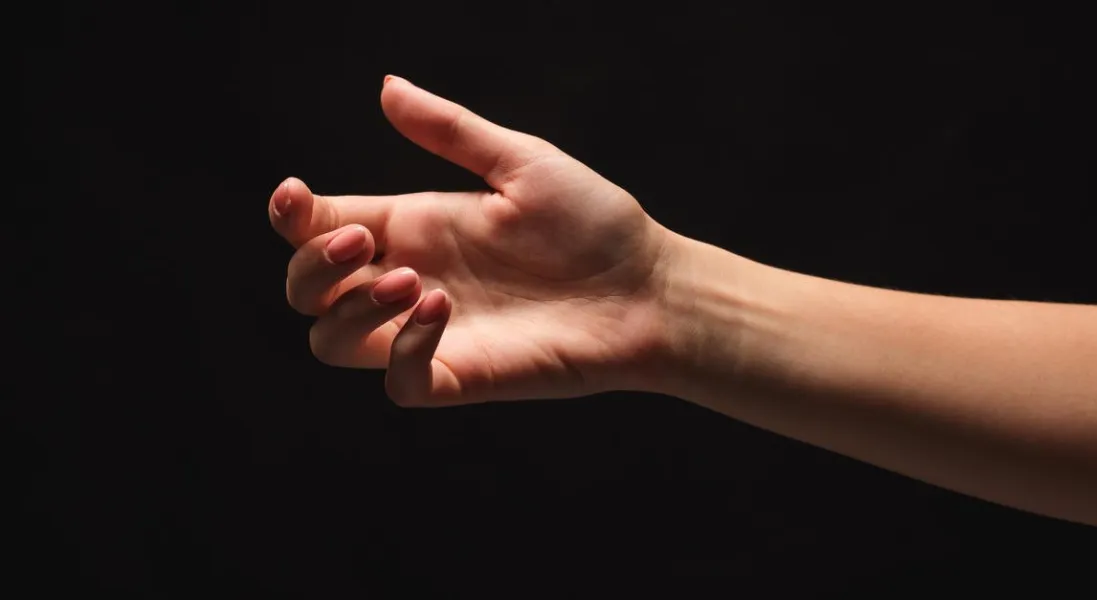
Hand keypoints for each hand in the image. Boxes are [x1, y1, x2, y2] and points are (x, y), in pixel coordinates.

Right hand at [269, 76, 676, 405]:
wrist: (649, 287)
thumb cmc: (595, 223)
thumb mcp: (522, 162)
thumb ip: (451, 131)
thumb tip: (386, 86)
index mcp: (416, 226)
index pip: (321, 227)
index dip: (293, 217)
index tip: (295, 195)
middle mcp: (410, 279)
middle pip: (308, 289)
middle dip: (312, 264)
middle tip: (363, 242)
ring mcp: (430, 333)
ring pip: (331, 342)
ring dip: (350, 310)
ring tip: (416, 281)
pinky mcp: (459, 376)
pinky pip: (397, 381)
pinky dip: (403, 349)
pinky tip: (443, 311)